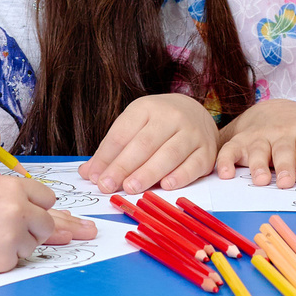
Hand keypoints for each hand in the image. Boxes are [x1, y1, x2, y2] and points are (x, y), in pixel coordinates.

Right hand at [0, 168, 95, 275]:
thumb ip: (8, 183)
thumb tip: (30, 193)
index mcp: (13, 188)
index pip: (47, 198)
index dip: (37, 206)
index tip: (27, 211)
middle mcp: (18, 210)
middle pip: (47, 225)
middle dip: (33, 228)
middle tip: (10, 229)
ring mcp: (12, 236)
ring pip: (33, 245)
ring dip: (17, 244)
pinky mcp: (5, 259)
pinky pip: (16, 260)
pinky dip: (3, 258)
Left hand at [82, 93, 220, 193]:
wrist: (196, 114)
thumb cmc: (158, 125)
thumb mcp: (133, 127)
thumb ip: (112, 150)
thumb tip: (88, 173)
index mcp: (147, 107)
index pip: (123, 133)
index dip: (107, 157)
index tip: (95, 177)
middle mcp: (172, 116)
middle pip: (144, 144)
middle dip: (124, 167)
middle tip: (108, 186)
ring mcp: (192, 133)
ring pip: (169, 154)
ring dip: (148, 173)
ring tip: (131, 188)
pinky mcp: (207, 151)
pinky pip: (194, 165)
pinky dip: (180, 176)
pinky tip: (166, 186)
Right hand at [215, 98, 295, 187]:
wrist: (270, 110)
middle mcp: (282, 134)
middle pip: (283, 151)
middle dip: (285, 166)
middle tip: (286, 182)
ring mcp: (259, 138)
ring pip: (257, 151)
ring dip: (258, 165)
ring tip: (261, 180)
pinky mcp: (239, 142)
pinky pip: (230, 150)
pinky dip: (225, 161)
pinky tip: (225, 173)